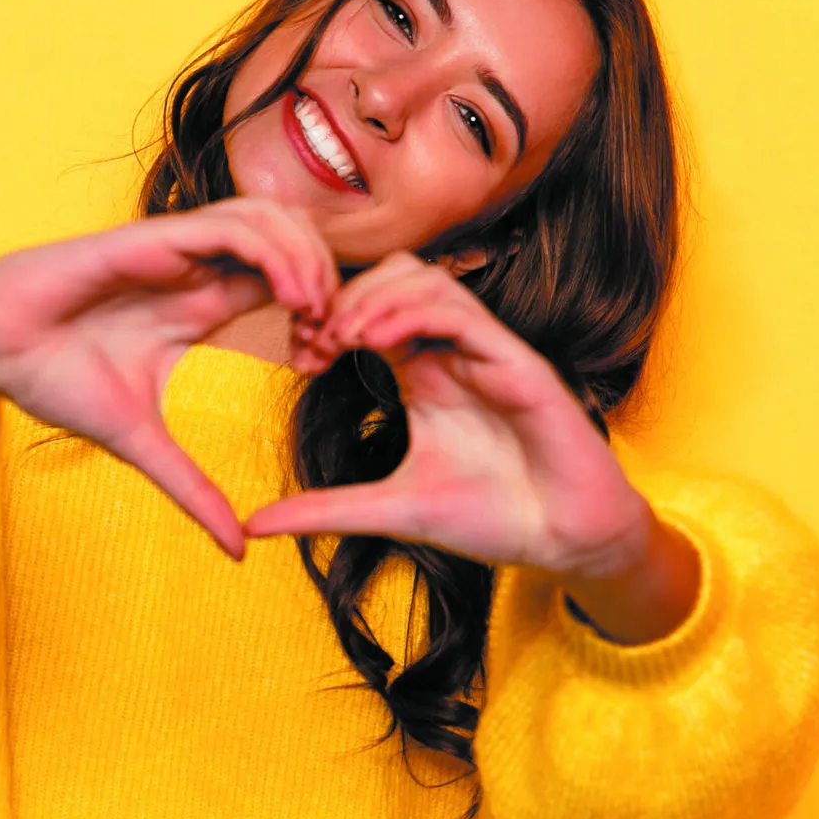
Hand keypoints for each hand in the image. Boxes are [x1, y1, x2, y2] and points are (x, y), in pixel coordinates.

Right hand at [0, 198, 338, 557]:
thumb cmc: (56, 379)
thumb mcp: (143, 444)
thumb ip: (194, 489)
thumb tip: (239, 553)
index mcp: (203, 304)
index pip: (286, 283)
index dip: (320, 313)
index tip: (326, 361)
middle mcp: (198, 268)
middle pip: (293, 240)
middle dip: (327, 280)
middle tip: (335, 335)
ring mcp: (178, 249)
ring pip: (271, 218)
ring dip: (307, 259)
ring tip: (317, 313)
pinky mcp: (152, 237)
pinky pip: (231, 223)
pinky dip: (273, 251)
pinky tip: (289, 295)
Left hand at [245, 251, 658, 582]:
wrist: (563, 540)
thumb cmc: (492, 518)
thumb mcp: (389, 512)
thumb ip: (325, 511)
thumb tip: (255, 525)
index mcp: (424, 372)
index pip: (369, 313)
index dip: (326, 320)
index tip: (297, 354)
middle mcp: (452, 352)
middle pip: (392, 278)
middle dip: (344, 297)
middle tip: (311, 338)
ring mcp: (486, 351)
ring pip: (425, 280)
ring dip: (374, 298)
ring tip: (339, 335)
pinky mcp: (517, 361)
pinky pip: (461, 311)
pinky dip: (412, 314)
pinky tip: (376, 339)